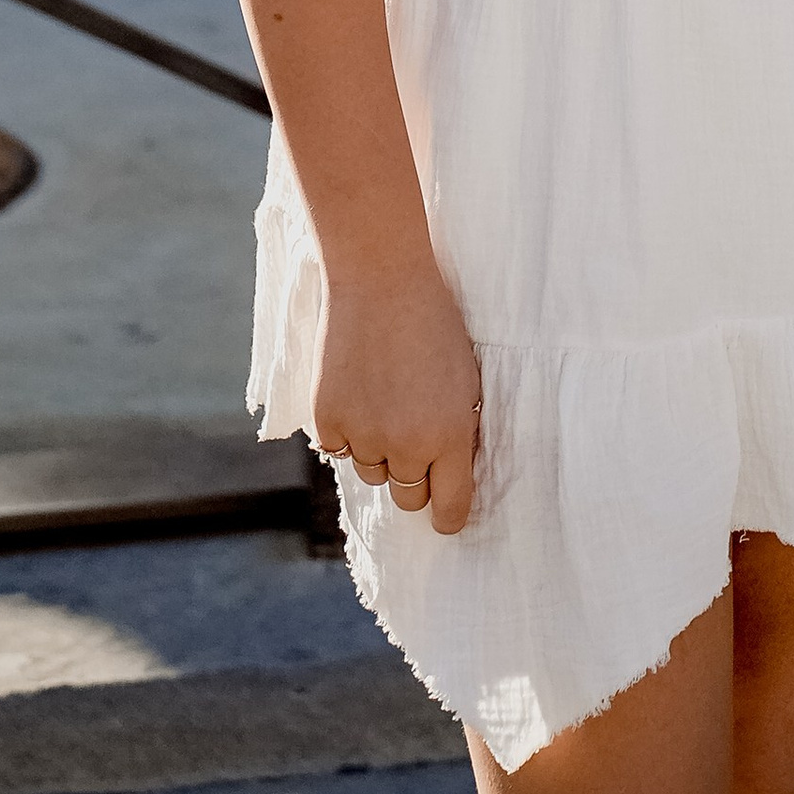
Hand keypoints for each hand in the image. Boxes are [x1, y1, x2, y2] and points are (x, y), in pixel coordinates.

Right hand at [312, 257, 482, 533]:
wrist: (382, 277)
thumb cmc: (434, 322)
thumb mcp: (465, 379)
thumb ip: (459, 433)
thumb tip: (449, 480)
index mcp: (450, 436)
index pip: (450, 510)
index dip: (449, 516)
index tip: (446, 515)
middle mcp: (407, 445)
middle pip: (408, 499)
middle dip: (414, 477)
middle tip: (413, 435)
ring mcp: (364, 435)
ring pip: (372, 472)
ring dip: (378, 449)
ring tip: (385, 394)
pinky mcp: (328, 421)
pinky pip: (339, 448)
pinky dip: (347, 430)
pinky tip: (358, 388)